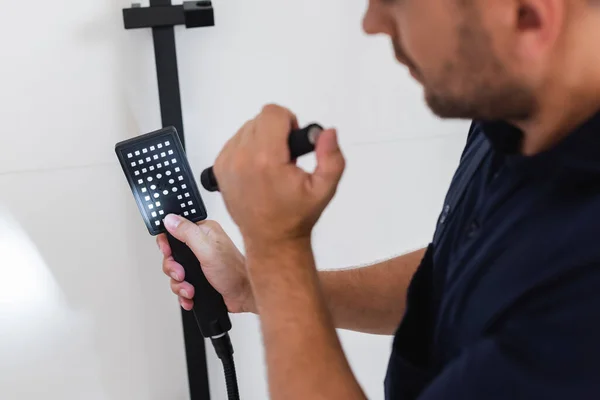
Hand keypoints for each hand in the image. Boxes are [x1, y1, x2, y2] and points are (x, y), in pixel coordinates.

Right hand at [157, 217, 254, 312]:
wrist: (245, 296)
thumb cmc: (234, 273)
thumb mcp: (208, 250)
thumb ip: (187, 233)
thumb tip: (170, 219)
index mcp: (204, 232)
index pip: (175, 229)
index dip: (167, 242)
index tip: (168, 253)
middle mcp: (201, 245)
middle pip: (171, 254)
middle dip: (173, 269)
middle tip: (182, 274)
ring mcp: (199, 263)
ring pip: (175, 272)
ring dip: (179, 284)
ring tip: (190, 289)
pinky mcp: (199, 278)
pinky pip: (181, 285)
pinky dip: (183, 293)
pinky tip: (191, 296)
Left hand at [213, 104, 344, 248]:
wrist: (271, 240)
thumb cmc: (297, 215)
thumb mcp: (325, 189)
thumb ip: (331, 157)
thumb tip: (328, 132)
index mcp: (266, 159)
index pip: (272, 113)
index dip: (289, 122)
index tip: (293, 144)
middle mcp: (242, 158)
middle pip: (260, 119)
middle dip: (276, 132)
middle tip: (285, 159)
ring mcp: (227, 163)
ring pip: (246, 129)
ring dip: (261, 140)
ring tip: (272, 166)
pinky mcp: (219, 168)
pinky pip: (234, 142)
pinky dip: (247, 149)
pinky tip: (258, 170)